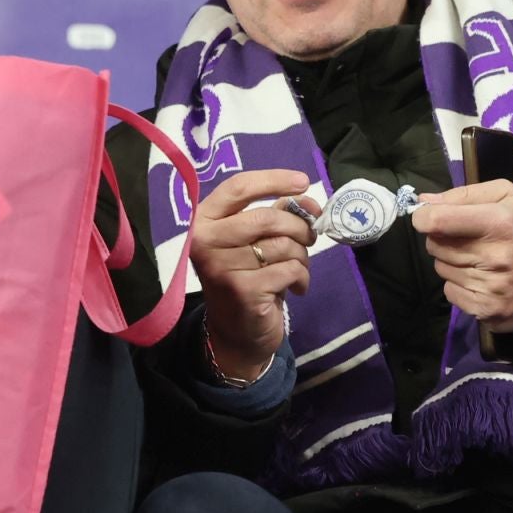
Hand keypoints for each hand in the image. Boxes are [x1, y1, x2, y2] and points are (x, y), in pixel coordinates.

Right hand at [189, 169, 320, 379]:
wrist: (235, 332)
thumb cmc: (247, 277)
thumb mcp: (255, 241)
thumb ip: (279, 215)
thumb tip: (310, 200)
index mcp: (203, 221)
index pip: (238, 187)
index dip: (273, 180)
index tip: (303, 181)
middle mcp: (204, 241)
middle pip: (266, 218)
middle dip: (299, 227)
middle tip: (309, 238)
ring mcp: (221, 267)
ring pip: (282, 245)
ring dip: (302, 256)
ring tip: (297, 269)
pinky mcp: (242, 290)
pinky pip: (290, 269)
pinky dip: (302, 278)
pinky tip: (295, 287)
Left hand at [411, 181, 512, 332]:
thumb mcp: (511, 198)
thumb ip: (465, 194)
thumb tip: (424, 202)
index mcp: (499, 222)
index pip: (437, 221)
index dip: (424, 218)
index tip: (430, 219)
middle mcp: (493, 257)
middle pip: (435, 245)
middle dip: (444, 239)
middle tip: (470, 239)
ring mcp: (490, 288)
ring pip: (441, 269)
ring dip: (454, 262)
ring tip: (482, 260)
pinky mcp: (487, 311)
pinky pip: (450, 292)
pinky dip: (461, 285)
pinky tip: (484, 280)